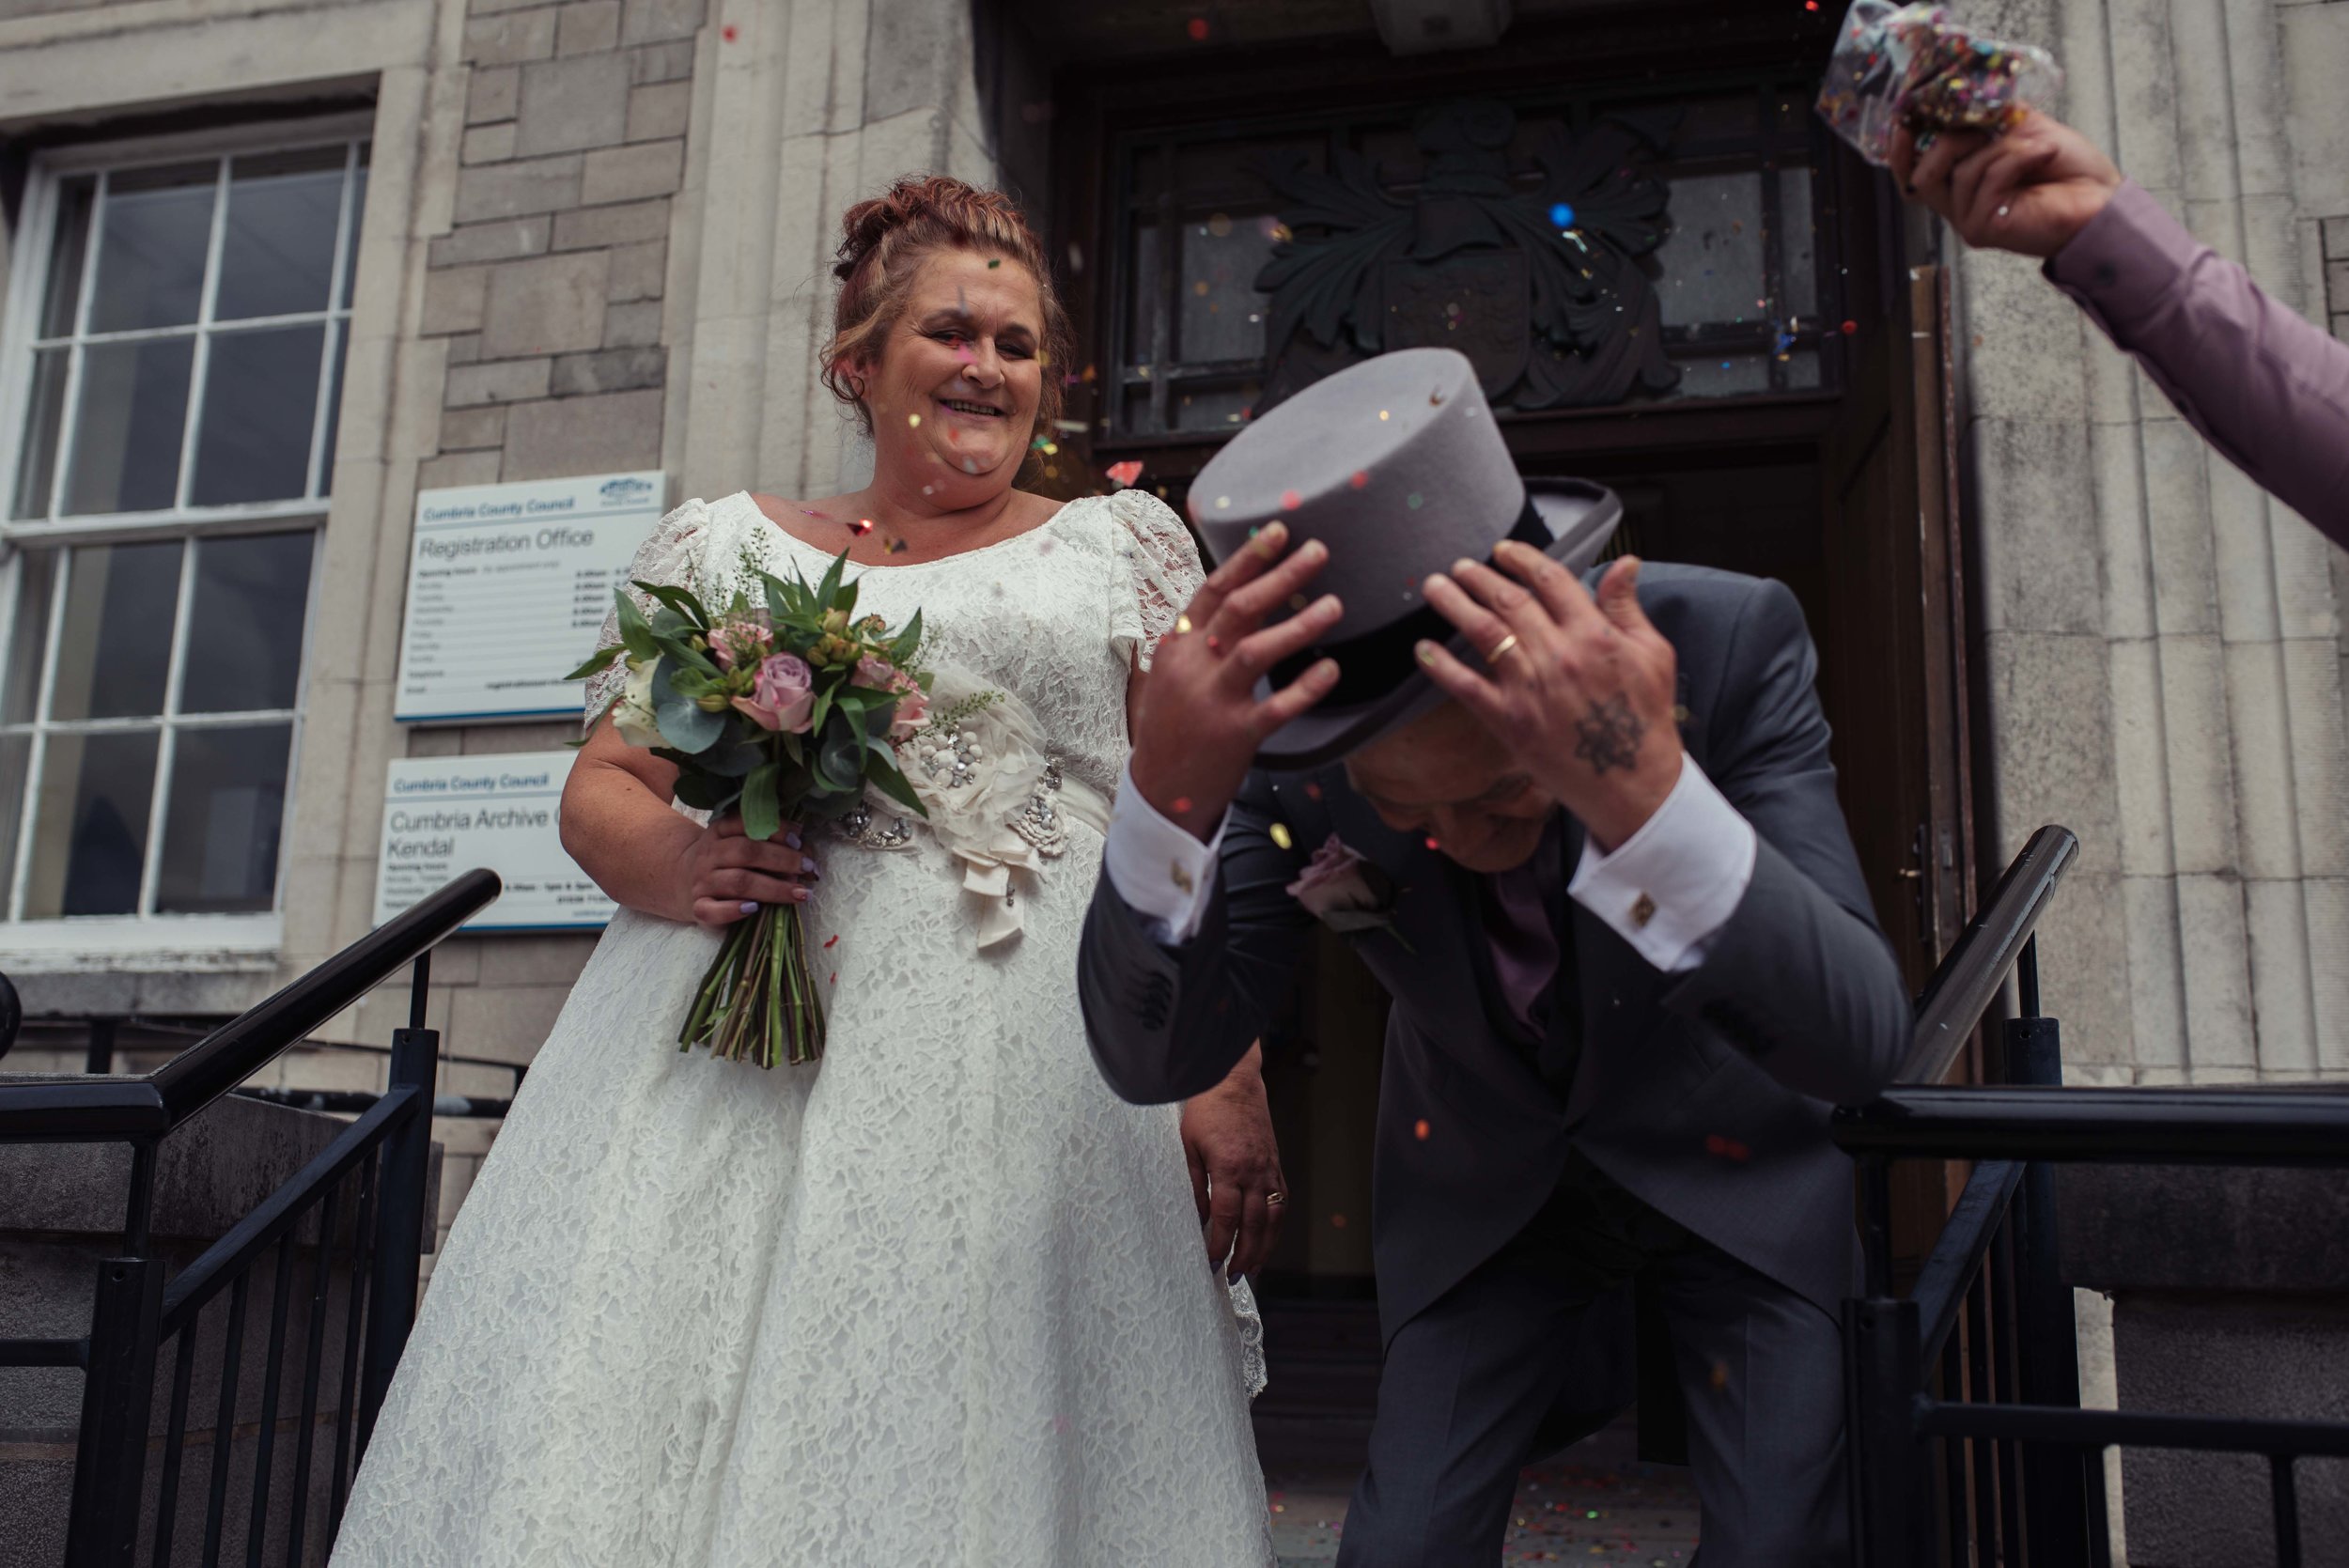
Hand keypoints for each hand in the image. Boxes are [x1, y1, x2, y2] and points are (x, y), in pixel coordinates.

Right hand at [679, 814, 817, 928]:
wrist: (684, 879)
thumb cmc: (727, 861)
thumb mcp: (743, 842)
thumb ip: (773, 842)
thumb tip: (806, 851)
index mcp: (720, 830)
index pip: (746, 824)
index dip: (775, 830)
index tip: (799, 839)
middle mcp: (709, 853)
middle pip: (746, 852)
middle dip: (782, 859)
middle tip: (807, 867)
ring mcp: (702, 881)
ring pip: (737, 882)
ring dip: (773, 888)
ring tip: (800, 893)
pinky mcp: (699, 907)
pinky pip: (712, 910)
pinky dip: (733, 911)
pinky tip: (754, 909)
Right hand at [1130, 521, 1343, 839]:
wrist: (1159, 790)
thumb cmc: (1172, 725)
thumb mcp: (1173, 673)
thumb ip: (1203, 637)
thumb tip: (1245, 595)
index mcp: (1178, 646)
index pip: (1213, 589)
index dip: (1248, 558)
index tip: (1279, 530)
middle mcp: (1194, 666)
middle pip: (1239, 608)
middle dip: (1281, 575)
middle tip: (1319, 551)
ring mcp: (1214, 700)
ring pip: (1256, 651)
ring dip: (1299, 626)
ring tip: (1335, 604)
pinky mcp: (1236, 735)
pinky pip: (1276, 707)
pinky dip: (1305, 687)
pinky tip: (1331, 669)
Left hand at [1179, 1048, 1286, 1282]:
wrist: (1234, 1081)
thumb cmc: (1206, 1110)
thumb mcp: (1188, 1146)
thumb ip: (1193, 1184)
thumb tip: (1199, 1217)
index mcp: (1229, 1168)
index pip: (1227, 1217)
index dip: (1221, 1244)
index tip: (1212, 1263)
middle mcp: (1254, 1172)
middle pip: (1254, 1224)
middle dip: (1245, 1254)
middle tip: (1235, 1277)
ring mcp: (1269, 1168)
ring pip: (1273, 1217)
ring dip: (1265, 1246)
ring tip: (1255, 1268)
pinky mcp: (1276, 1164)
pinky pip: (1282, 1200)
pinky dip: (1277, 1224)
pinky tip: (1269, 1237)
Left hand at [1416, 547, 1680, 852]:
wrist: (1633, 783)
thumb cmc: (1645, 718)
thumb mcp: (1652, 655)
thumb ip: (1627, 607)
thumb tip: (1624, 562)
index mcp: (1594, 635)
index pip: (1549, 580)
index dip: (1522, 558)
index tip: (1503, 550)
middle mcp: (1558, 655)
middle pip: (1508, 600)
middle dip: (1479, 576)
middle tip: (1460, 566)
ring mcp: (1530, 688)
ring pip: (1483, 633)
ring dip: (1454, 604)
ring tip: (1435, 587)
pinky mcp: (1509, 721)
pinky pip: (1466, 687)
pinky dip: (1441, 665)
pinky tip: (1422, 648)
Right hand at [1890, 110, 2121, 258]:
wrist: (2101, 199)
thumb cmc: (2068, 169)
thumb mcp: (2023, 129)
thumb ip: (1988, 120)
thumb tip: (1959, 101)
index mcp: (1964, 184)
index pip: (1915, 174)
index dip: (1901, 152)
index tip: (1904, 122)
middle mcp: (1960, 206)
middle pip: (1925, 172)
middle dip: (1954, 140)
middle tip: (1990, 129)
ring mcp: (1969, 220)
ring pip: (1961, 172)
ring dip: (2003, 148)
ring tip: (2037, 146)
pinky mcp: (1982, 229)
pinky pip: (1986, 180)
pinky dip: (2017, 158)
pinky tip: (2043, 153)